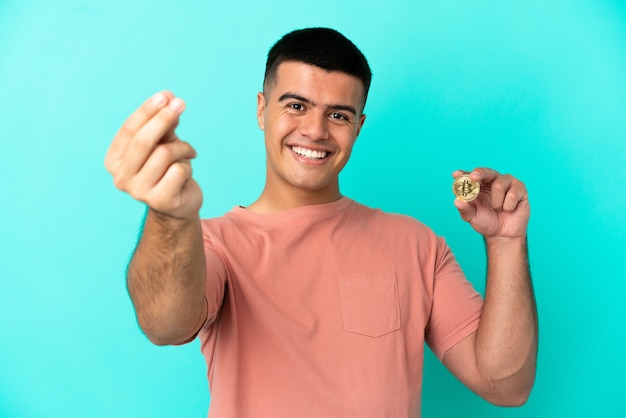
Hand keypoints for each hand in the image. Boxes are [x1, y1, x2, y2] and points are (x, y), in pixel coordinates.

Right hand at [104, 91, 201, 219]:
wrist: (179, 205)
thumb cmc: (167, 169)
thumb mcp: (163, 143)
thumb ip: (163, 125)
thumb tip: (168, 100)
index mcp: (113, 160)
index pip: (128, 130)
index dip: (147, 110)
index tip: (166, 95)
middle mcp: (120, 177)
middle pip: (143, 141)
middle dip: (163, 118)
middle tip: (181, 104)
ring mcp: (138, 192)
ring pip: (164, 154)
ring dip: (182, 147)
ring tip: (188, 152)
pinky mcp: (159, 201)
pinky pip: (178, 170)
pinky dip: (188, 166)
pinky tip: (187, 172)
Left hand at [453, 168, 528, 238]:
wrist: (503, 234)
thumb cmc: (486, 222)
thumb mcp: (472, 217)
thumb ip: (465, 209)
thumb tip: (457, 201)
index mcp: (477, 185)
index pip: (468, 176)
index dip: (463, 173)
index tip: (456, 175)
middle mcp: (491, 181)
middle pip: (485, 172)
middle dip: (479, 173)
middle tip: (474, 177)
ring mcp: (506, 183)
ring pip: (499, 184)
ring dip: (496, 201)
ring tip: (498, 209)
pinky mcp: (520, 188)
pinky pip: (513, 194)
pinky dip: (508, 205)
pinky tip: (509, 209)